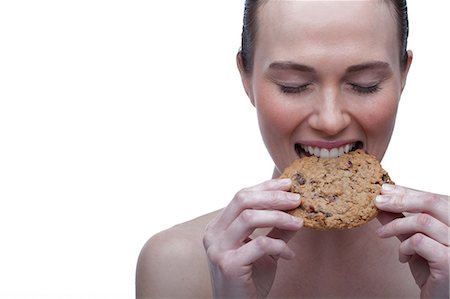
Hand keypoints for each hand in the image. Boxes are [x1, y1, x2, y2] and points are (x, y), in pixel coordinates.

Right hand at [203, 178, 302, 297]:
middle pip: (243, 200)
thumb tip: (296, 209)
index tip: (288, 184)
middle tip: (296, 199)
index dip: (265, 187)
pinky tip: (290, 255)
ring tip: (299, 223)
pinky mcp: (228, 264)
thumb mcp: (264, 250)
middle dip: (272, 197)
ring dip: (279, 217)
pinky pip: (259, 244)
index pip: (241, 196)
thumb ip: (276, 229)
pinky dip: (279, 246)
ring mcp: (218, 248)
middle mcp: (213, 233)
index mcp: (218, 226)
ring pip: (249, 218)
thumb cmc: (249, 279)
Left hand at [375, 184, 449, 298]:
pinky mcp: (449, 261)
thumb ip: (400, 222)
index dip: (408, 191)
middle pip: (431, 201)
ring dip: (396, 225)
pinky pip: (420, 242)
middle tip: (378, 201)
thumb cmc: (431, 269)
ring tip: (382, 234)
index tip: (386, 189)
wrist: (440, 298)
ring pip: (422, 221)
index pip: (433, 197)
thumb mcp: (413, 240)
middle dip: (400, 199)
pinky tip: (402, 256)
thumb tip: (381, 203)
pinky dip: (405, 246)